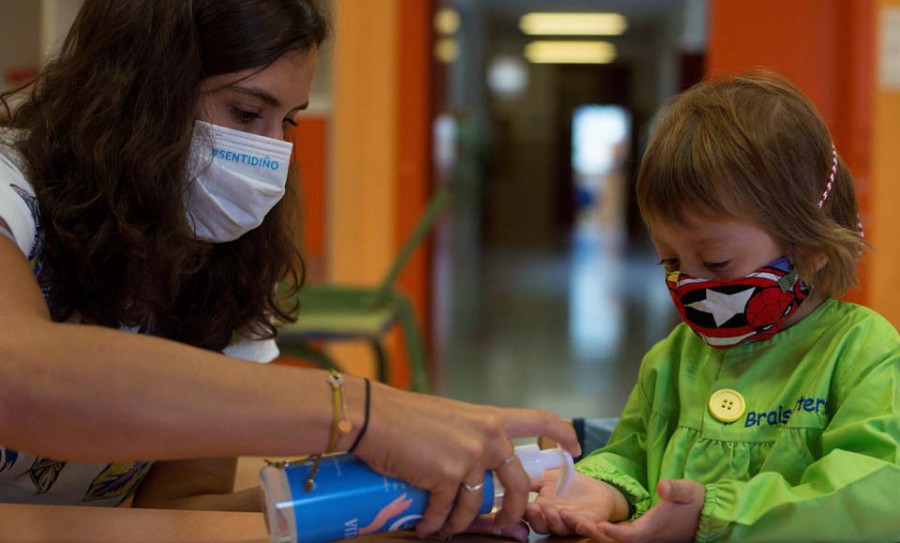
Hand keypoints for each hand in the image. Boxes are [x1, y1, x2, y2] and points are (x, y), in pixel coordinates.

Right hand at [354, 382, 579, 537]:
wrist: (374, 417)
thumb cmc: (404, 416)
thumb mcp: (450, 420)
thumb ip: (470, 439)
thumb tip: (477, 470)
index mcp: (489, 418)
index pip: (538, 419)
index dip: (560, 434)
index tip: (574, 448)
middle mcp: (487, 436)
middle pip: (518, 483)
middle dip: (515, 509)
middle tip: (508, 522)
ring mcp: (470, 456)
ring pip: (478, 505)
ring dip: (461, 522)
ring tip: (442, 524)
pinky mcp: (449, 476)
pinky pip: (449, 512)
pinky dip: (435, 524)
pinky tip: (424, 526)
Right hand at [525, 471, 628, 535]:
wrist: (596, 491)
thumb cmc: (569, 486)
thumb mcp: (547, 479)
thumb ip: (532, 480)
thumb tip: (513, 476)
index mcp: (542, 511)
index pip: (528, 516)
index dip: (523, 512)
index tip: (521, 504)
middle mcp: (553, 521)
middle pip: (541, 526)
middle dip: (537, 518)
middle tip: (534, 508)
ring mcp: (569, 524)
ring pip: (560, 529)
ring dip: (555, 522)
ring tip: (553, 511)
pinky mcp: (587, 524)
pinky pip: (582, 527)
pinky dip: (579, 524)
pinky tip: (574, 518)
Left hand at [559, 479, 704, 542]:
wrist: (702, 516)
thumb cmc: (693, 501)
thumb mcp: (687, 491)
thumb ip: (675, 489)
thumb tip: (664, 486)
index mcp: (652, 529)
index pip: (628, 535)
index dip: (610, 531)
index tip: (593, 524)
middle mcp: (643, 539)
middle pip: (612, 541)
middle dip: (590, 531)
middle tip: (567, 518)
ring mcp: (639, 539)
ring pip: (610, 541)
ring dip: (589, 531)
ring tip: (565, 518)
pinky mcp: (636, 536)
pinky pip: (613, 537)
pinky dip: (596, 531)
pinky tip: (579, 521)